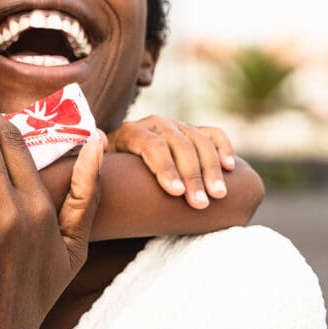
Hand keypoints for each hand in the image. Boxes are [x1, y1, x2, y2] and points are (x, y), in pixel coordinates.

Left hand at [107, 116, 235, 208]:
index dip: (164, 168)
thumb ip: (97, 163)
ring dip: (211, 168)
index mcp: (130, 132)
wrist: (125, 168)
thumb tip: (101, 146)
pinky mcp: (194, 132)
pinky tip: (230, 168)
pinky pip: (213, 134)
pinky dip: (224, 148)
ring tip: (218, 195)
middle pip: (179, 144)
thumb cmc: (112, 179)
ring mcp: (177, 126)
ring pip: (199, 140)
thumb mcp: (100, 172)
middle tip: (201, 203)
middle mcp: (155, 124)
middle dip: (192, 175)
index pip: (151, 145)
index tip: (175, 193)